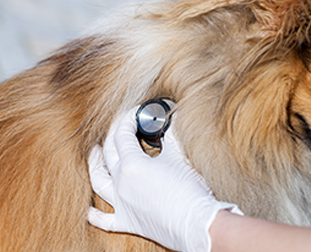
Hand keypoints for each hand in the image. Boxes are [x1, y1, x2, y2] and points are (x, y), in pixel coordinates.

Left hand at [88, 107, 241, 251]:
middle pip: (108, 154)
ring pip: (98, 182)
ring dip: (94, 166)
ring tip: (95, 154)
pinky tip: (90, 211)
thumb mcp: (179, 156)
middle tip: (119, 128)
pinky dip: (96, 215)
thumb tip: (171, 121)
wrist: (195, 223)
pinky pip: (105, 220)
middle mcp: (120, 184)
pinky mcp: (127, 222)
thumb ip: (171, 136)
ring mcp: (121, 204)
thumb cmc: (188, 190)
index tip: (135, 114)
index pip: (123, 135)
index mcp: (132, 165)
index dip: (128, 120)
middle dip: (112, 137)